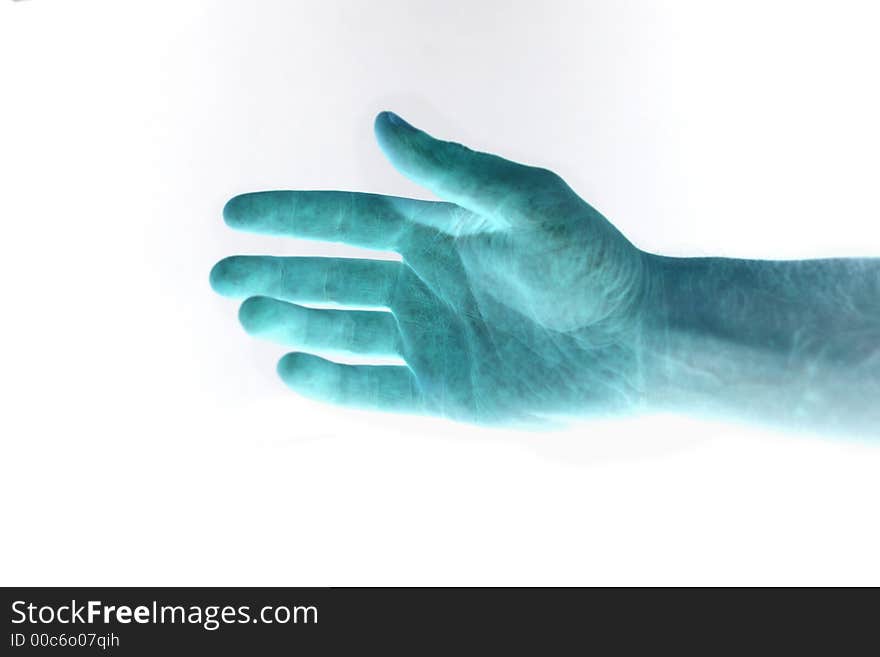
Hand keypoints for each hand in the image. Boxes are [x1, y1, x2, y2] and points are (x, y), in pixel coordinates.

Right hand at [211, 111, 653, 424]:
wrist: (634, 340)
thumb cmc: (588, 263)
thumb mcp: (523, 202)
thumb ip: (452, 170)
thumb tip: (381, 124)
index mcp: (436, 233)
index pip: (347, 219)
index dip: (292, 216)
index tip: (236, 213)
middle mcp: (424, 284)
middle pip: (332, 277)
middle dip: (276, 274)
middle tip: (220, 275)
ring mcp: (431, 339)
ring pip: (343, 330)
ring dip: (293, 322)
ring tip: (247, 314)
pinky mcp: (444, 390)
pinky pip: (374, 387)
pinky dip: (332, 381)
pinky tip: (290, 368)